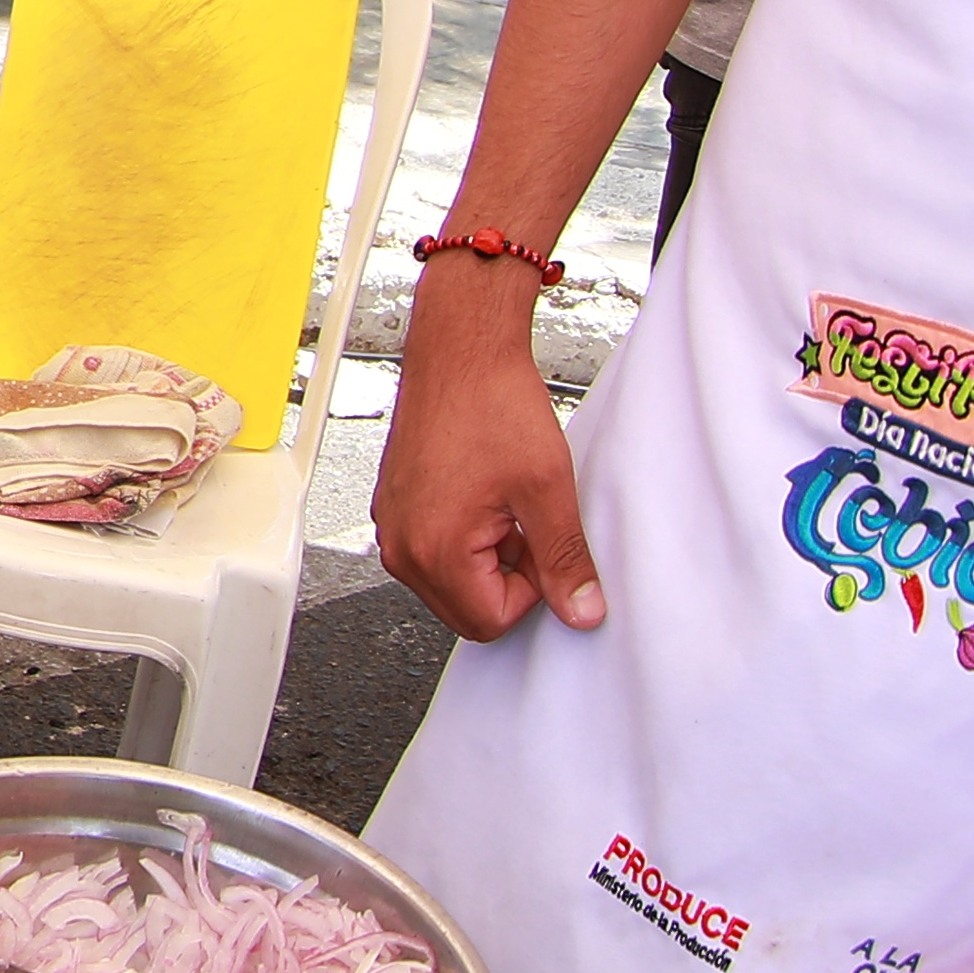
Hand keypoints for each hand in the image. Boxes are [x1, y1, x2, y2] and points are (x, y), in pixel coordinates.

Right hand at [370, 260, 601, 637]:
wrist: (460, 350)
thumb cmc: (492, 403)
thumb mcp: (547, 489)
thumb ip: (565, 562)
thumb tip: (581, 611)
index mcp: (434, 549)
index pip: (492, 622)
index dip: (533, 590)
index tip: (542, 545)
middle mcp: (401, 544)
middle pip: (466, 609)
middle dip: (506, 578)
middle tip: (525, 523)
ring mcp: (392, 524)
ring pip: (452, 580)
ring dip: (486, 555)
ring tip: (502, 500)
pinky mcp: (394, 505)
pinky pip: (434, 547)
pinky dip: (464, 532)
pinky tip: (482, 489)